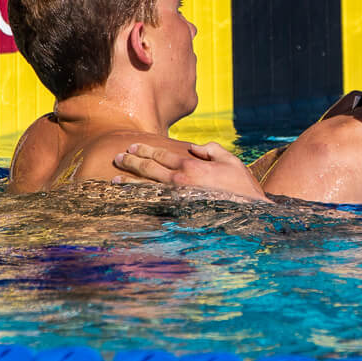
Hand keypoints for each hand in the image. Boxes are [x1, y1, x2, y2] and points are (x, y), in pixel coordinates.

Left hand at [113, 142, 270, 202]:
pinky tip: (130, 201)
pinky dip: (140, 202)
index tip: (133, 147)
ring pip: (146, 188)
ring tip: (113, 180)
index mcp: (190, 166)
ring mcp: (176, 199)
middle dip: (131, 162)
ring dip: (129, 183)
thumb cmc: (241, 185)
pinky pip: (154, 206)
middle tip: (117, 157)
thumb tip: (194, 148)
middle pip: (148, 169)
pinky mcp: (177, 214)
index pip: (161, 154)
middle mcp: (179, 181)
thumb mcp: (230, 159)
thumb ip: (212, 149)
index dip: (145, 149)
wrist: (248, 212)